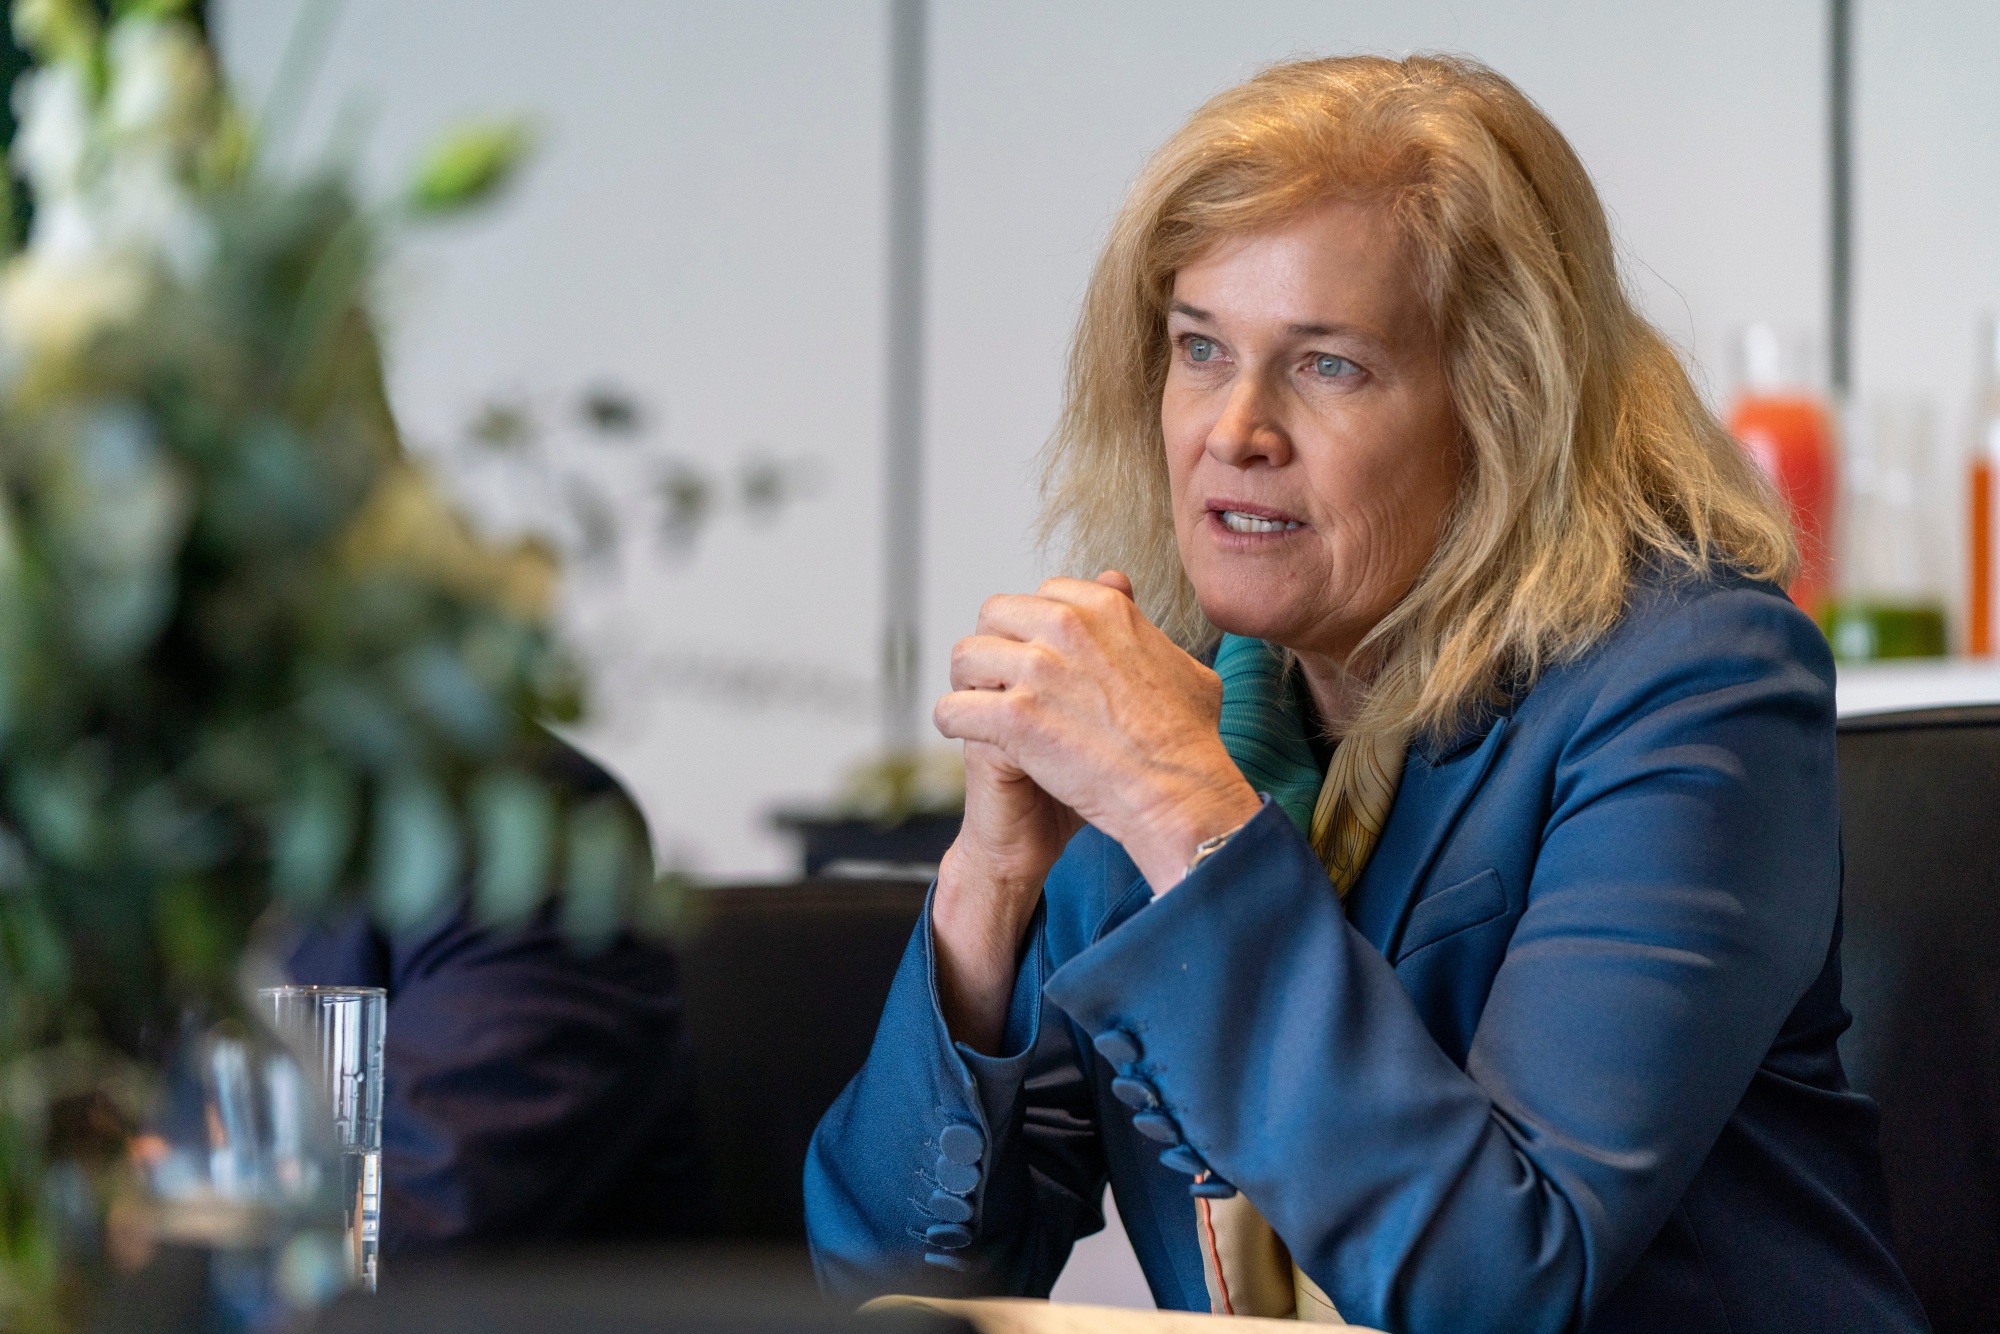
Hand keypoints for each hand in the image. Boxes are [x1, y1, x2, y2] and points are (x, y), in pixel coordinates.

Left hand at [930, 571, 1257, 1050]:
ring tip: (981, 712)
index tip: (1037, 660)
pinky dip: (955, 724)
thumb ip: (1153, 639)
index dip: (1033, 630)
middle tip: (1000, 685)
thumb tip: (1145, 630)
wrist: (1180, 790)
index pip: (1040, 597)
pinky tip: (971, 739)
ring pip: (965, 657)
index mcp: (1104, 608)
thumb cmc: (1190, 740)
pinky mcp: (1014, 716)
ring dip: (969, 685)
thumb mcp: (1186, 669)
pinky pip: (952, 708)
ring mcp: (1037, 669)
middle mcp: (1066, 626)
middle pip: (994, 616)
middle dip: (994, 648)